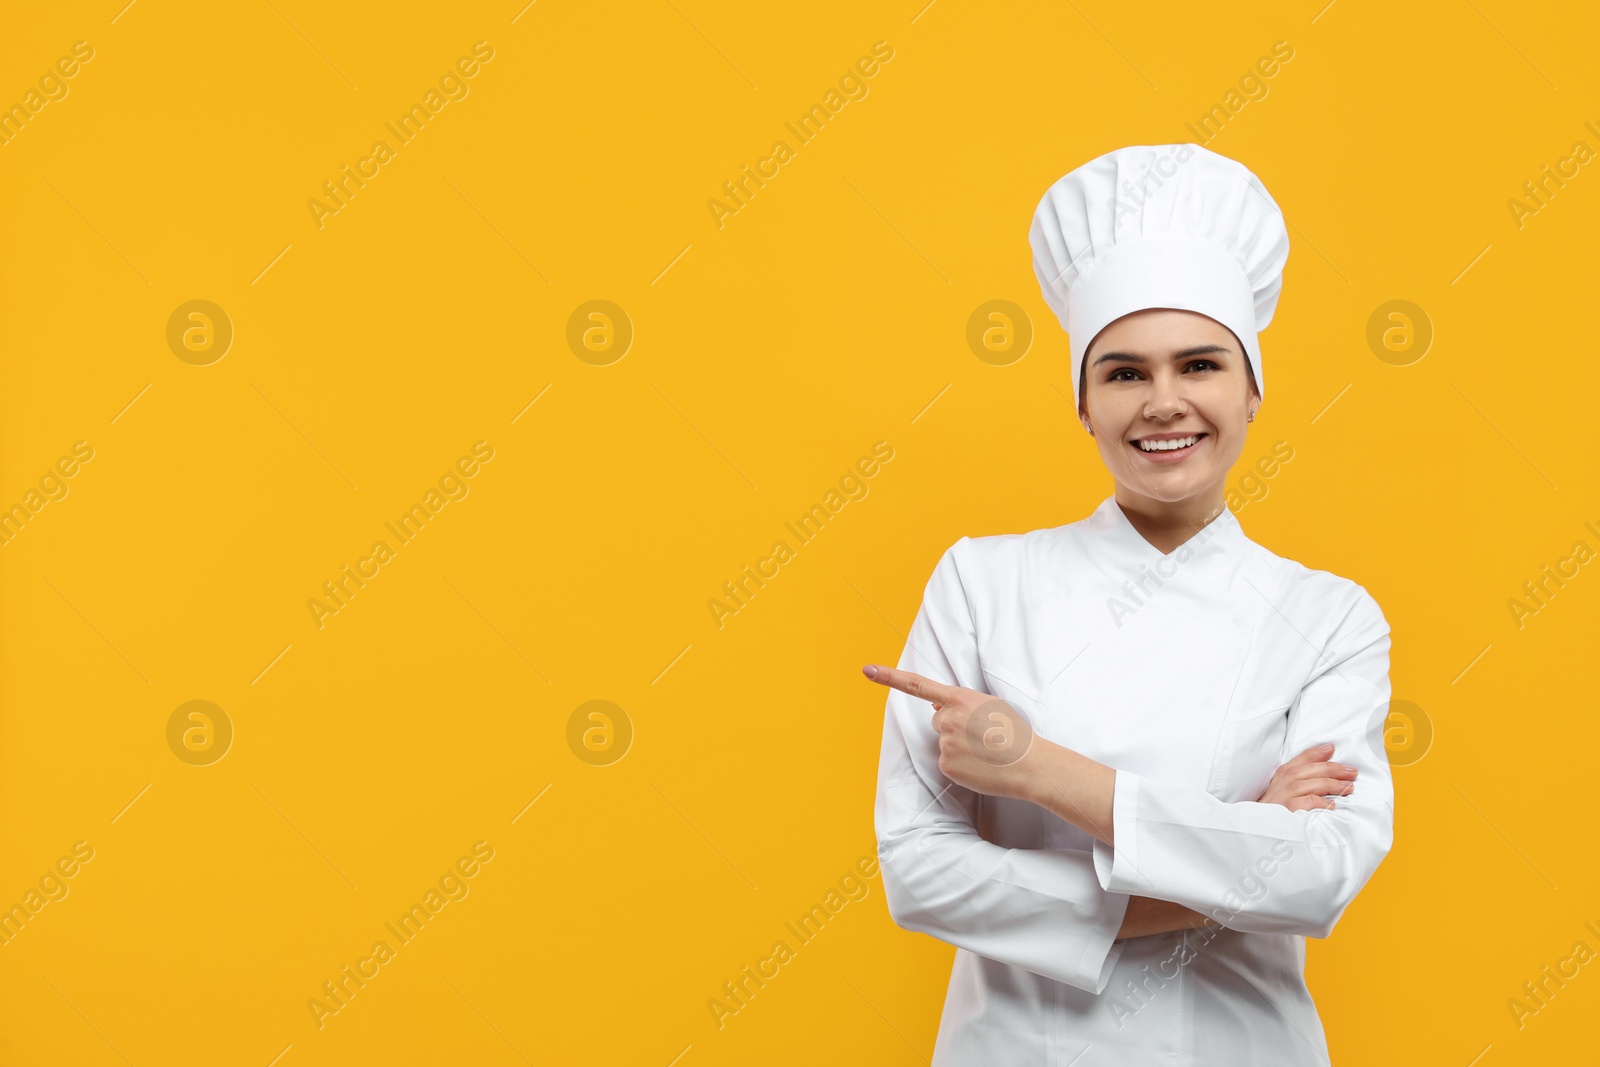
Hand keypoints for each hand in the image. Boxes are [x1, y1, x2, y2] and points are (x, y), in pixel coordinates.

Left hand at [862, 664, 1038, 799]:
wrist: (1030, 764)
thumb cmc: (1014, 733)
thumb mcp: (990, 705)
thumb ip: (961, 703)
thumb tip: (936, 707)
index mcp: (960, 699)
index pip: (918, 685)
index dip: (890, 677)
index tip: (868, 670)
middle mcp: (947, 719)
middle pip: (938, 720)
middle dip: (954, 727)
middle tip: (982, 735)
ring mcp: (945, 743)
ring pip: (944, 742)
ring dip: (959, 746)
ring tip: (985, 751)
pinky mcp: (946, 766)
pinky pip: (947, 762)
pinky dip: (960, 765)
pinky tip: (979, 765)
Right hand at [1257, 743, 1357, 810]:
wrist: (1260, 831)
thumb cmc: (1277, 812)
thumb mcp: (1284, 792)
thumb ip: (1302, 780)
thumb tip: (1327, 770)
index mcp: (1280, 778)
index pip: (1297, 761)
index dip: (1314, 753)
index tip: (1332, 748)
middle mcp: (1279, 786)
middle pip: (1304, 771)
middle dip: (1330, 769)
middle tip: (1351, 772)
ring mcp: (1281, 800)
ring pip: (1305, 785)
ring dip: (1329, 784)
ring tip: (1348, 787)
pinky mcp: (1285, 815)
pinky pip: (1304, 804)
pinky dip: (1319, 802)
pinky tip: (1332, 805)